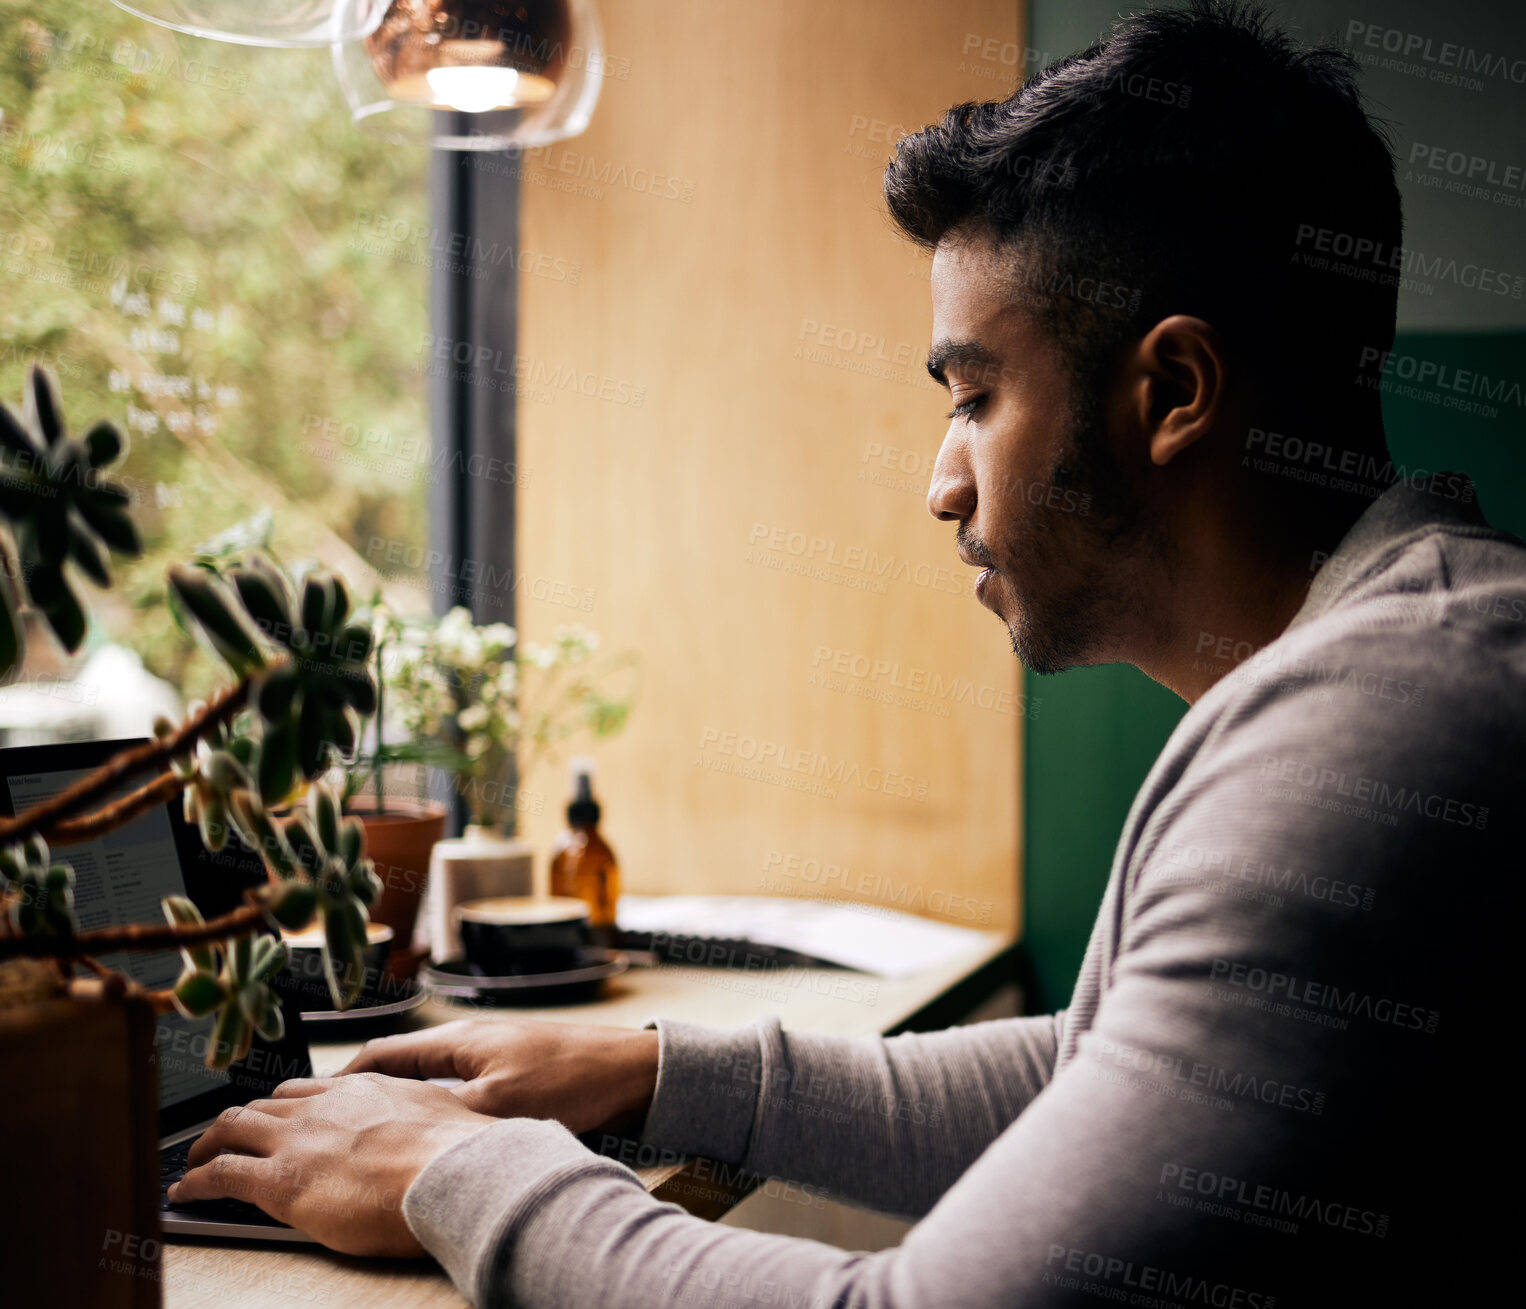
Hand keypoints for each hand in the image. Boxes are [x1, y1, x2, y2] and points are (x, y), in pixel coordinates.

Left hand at [167, 1074, 494, 1254]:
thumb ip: (418, 1117)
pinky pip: (222, 1174)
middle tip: (227, 1135)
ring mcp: (300, 1140)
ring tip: (198, 1158)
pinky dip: (197, 1180)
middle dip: (242, 1118)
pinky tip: (185, 1190)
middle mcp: (325, 1106)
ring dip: (210, 1143)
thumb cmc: (459, 1153)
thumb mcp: (442, 1115)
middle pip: (267, 1103)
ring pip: (235, 1127)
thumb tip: (425, 1131)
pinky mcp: (281, 1180)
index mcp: (364, 1090)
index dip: (285, 1105)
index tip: (276, 1115)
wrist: (452, 1171)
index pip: (309, 1091)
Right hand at [341, 1017, 659, 1134]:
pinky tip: (438, 1135)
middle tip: (335, 1122)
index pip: (383, 1053)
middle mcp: (473, 1043)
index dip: (344, 1079)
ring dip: (404, 1102)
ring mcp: (495, 1058)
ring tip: (376, 1133)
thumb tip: (397, 1127)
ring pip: (431, 1080)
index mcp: (460, 1042)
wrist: (636, 1073)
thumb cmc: (575, 1081)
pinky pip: (460, 1091)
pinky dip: (438, 1110)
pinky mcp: (517, 1076)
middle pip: (402, 1065)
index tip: (313, 1104)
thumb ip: (448, 1114)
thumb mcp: (503, 1105)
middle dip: (366, 1091)